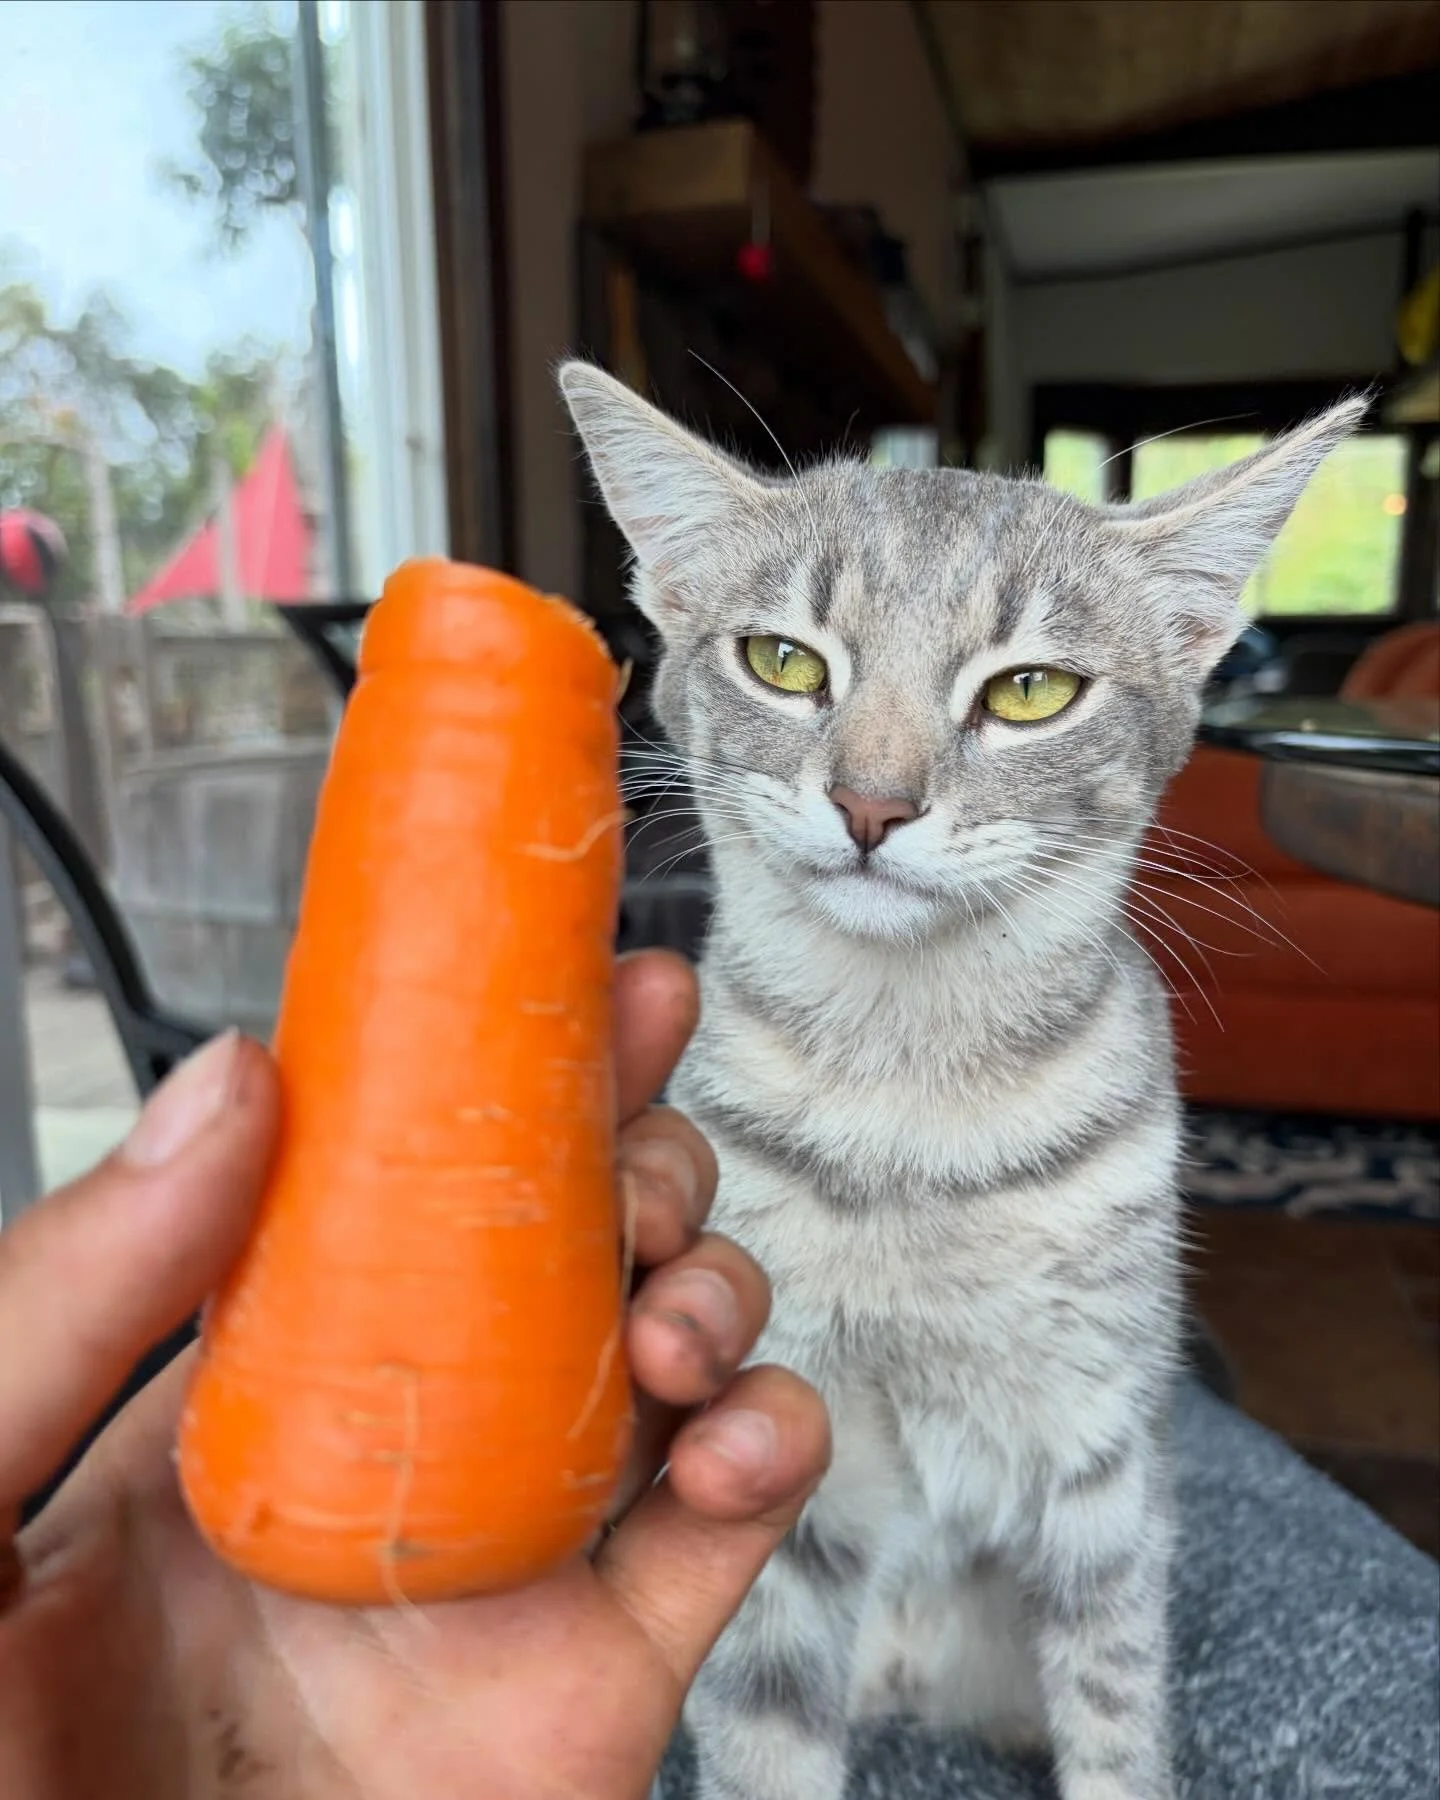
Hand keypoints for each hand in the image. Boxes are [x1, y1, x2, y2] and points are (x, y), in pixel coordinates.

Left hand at [0, 950, 829, 1798]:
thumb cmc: (0, 1762)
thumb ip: (72, 1294)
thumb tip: (232, 1082)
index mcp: (277, 1366)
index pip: (418, 1169)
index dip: (512, 1063)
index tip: (583, 978)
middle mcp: (421, 1427)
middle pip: (576, 1229)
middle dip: (641, 1150)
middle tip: (633, 1147)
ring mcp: (525, 1536)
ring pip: (678, 1340)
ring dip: (717, 1279)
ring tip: (666, 1311)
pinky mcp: (608, 1656)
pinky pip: (736, 1517)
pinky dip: (775, 1442)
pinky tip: (733, 1436)